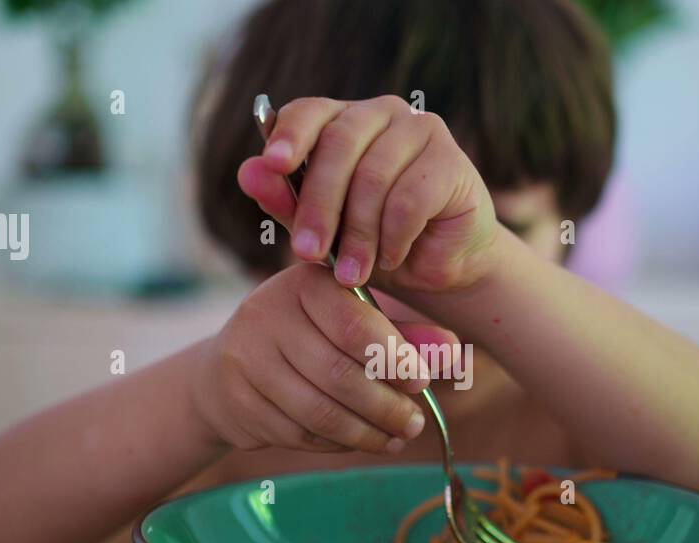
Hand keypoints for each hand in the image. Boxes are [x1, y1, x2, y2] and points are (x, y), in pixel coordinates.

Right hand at [194, 262, 456, 454]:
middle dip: (385, 406)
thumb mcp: (359, 320)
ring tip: (397, 439)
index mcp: (305, 285)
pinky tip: (360, 441)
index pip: (353, 325)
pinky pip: (299, 433)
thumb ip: (406, 334)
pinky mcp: (239, 402)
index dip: (393, 358)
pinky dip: (337, 444)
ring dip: (366, 433)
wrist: (231, 366)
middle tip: (415, 423)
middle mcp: (268, 315)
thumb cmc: (314, 336)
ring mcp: (247, 361)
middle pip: (337, 374)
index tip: (421, 382)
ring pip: (318, 411)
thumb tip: (451, 353)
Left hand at [237, 95, 502, 292]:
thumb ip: (286, 203)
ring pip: (373, 177)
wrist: (437, 271)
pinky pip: (409, 199)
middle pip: (339, 144)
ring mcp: (421, 131)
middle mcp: (382, 113)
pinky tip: (391, 258)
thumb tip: (247, 172)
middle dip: (318, 204)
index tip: (274, 163)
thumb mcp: (323, 231)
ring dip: (358, 234)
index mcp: (344, 120)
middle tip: (306, 253)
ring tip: (352, 274)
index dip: (290, 134)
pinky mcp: (451, 162)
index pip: (310, 111)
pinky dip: (393, 237)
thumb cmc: (375, 244)